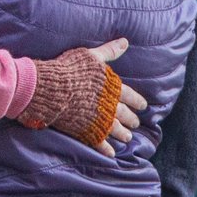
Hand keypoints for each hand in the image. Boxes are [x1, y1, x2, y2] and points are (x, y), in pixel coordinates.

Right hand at [23, 38, 140, 152]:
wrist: (52, 89)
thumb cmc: (71, 69)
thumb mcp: (91, 56)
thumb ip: (109, 51)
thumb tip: (125, 42)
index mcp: (112, 88)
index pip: (129, 95)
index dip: (137, 101)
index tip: (144, 106)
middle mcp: (108, 106)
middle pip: (124, 114)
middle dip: (131, 119)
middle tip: (136, 124)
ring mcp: (97, 120)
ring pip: (115, 129)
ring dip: (122, 134)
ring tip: (128, 138)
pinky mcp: (86, 130)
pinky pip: (99, 142)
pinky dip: (106, 148)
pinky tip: (111, 154)